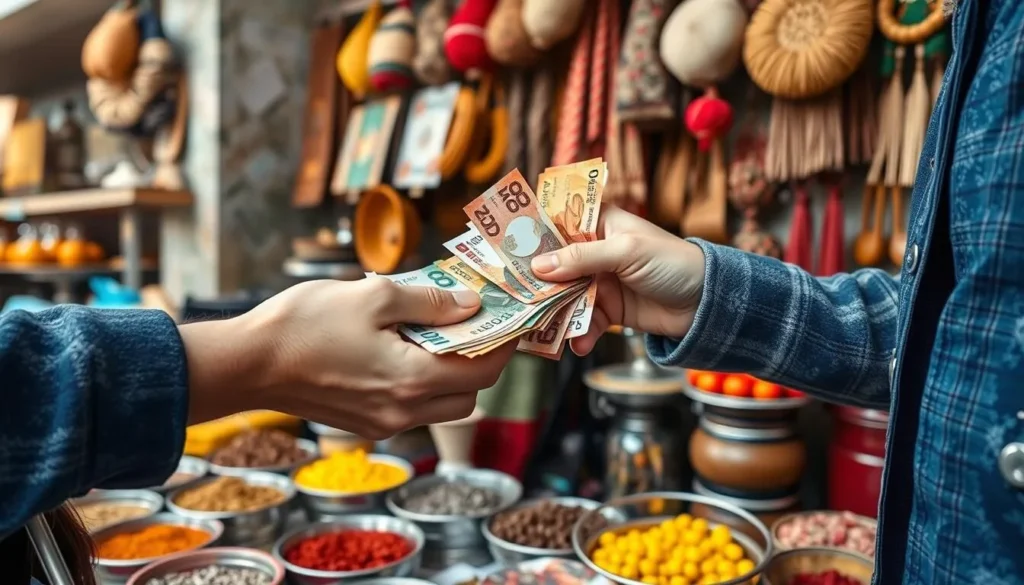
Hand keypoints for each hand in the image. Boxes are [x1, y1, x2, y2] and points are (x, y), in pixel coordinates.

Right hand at [180, 279, 514, 438]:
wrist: (247, 364)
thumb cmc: (305, 324)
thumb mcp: (374, 296)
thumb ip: (432, 302)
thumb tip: (472, 304)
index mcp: (412, 381)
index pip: (484, 370)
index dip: (505, 342)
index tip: (510, 316)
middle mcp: (404, 412)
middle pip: (470, 395)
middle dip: (481, 360)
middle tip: (474, 322)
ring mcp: (383, 424)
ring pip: (442, 405)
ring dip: (450, 373)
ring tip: (435, 332)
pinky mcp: (364, 424)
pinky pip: (411, 407)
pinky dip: (421, 381)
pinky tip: (401, 347)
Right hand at [530, 205, 705, 355]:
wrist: (708, 304)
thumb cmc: (674, 263)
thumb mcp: (627, 252)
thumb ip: (582, 258)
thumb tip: (539, 267)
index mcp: (599, 223)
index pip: (556, 223)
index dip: (531, 234)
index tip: (503, 249)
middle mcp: (594, 251)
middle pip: (553, 264)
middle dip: (535, 282)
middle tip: (513, 297)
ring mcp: (599, 282)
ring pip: (563, 295)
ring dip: (554, 312)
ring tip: (542, 327)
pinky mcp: (608, 310)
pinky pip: (582, 321)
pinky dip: (578, 332)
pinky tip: (578, 343)